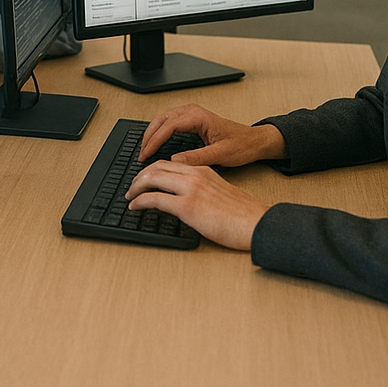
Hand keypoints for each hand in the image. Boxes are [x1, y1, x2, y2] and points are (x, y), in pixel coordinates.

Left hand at [124, 161, 268, 250]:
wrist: (258, 223)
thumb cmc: (244, 215)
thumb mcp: (220, 193)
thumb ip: (202, 189)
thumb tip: (185, 198)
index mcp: (203, 171)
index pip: (169, 163)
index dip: (152, 170)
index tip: (144, 179)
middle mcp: (195, 175)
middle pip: (156, 167)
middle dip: (139, 176)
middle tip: (132, 187)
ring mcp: (191, 189)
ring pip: (152, 178)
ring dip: (136, 187)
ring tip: (130, 196)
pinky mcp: (188, 206)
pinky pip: (154, 199)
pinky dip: (140, 201)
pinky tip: (135, 206)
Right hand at [137, 103, 286, 166]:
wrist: (255, 141)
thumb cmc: (242, 145)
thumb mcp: (221, 154)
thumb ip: (198, 157)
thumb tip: (175, 161)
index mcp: (198, 116)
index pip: (167, 126)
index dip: (154, 141)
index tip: (145, 155)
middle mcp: (192, 112)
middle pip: (160, 120)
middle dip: (148, 137)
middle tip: (141, 155)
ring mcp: (191, 114)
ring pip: (162, 120)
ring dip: (151, 134)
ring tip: (144, 151)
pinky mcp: (191, 120)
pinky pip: (168, 123)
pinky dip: (158, 133)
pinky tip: (155, 144)